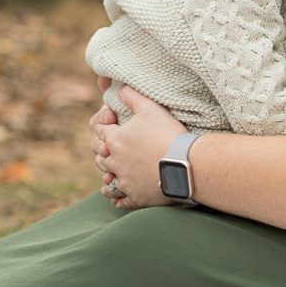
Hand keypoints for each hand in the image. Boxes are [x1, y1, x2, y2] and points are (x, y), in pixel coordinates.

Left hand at [91, 86, 188, 209]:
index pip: (98, 129)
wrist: (187, 164)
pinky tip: (117, 195)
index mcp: (114, 139)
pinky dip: (116, 197)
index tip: (113, 118)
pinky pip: (119, 200)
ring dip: (107, 172)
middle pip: (99, 154)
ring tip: (111, 170)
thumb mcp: (150, 108)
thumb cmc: (168, 134)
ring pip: (106, 178)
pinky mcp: (135, 196)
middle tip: (112, 145)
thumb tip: (119, 87)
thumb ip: (132, 96)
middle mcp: (114, 161)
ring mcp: (124, 181)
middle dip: (103, 148)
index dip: (103, 121)